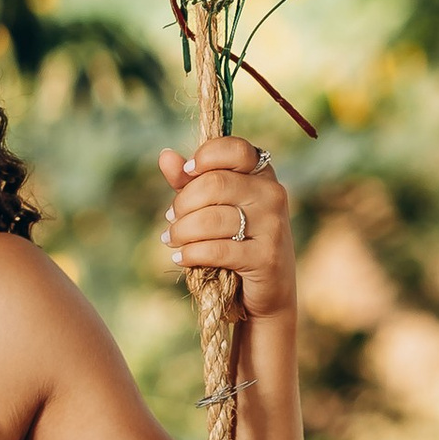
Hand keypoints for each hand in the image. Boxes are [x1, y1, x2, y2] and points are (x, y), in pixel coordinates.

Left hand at [159, 135, 293, 319]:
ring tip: (172, 239)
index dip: (205, 157)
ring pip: (211, 219)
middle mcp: (272, 194)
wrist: (268, 290)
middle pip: (215, 184)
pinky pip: (217, 249)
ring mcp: (273, 225)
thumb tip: (165, 156)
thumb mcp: (214, 206)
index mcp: (262, 174)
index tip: (187, 173)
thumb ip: (190, 181)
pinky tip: (181, 258)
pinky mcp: (266, 256)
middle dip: (183, 203)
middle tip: (171, 218)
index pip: (235, 149)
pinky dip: (191, 254)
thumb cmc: (237, 241)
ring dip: (181, 231)